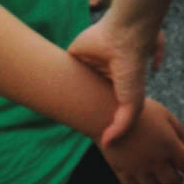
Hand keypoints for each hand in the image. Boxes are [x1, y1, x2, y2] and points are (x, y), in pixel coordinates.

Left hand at [69, 13, 156, 143]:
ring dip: (70, 96)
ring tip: (60, 112)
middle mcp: (104, 79)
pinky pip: (63, 70)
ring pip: (76, 86)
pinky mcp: (75, 56)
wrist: (122, 39)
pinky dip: (58, 79)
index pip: (106, 109)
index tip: (93, 136)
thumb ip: (121, 127)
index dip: (99, 121)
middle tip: (74, 127)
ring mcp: (89, 67)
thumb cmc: (132, 71)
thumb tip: (105, 144)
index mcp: (119, 89)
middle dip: (83, 111)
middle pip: (90, 99)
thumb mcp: (132, 106)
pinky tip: (51, 92)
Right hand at [100, 96, 183, 183]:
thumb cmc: (138, 110)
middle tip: (171, 171)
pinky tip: (137, 170)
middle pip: (174, 183)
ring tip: (153, 170)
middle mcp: (156, 160)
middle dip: (176, 178)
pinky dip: (137, 180)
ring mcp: (138, 168)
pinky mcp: (121, 171)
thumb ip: (179, 131)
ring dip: (157, 180)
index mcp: (170, 145)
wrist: (106, 110)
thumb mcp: (164, 114)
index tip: (182, 160)